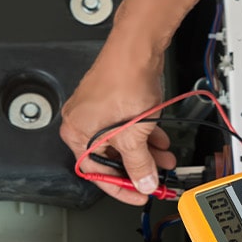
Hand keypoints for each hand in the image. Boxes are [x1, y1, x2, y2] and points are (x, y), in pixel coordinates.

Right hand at [60, 36, 177, 204]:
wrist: (137, 47)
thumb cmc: (125, 80)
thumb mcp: (135, 134)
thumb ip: (139, 163)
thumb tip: (143, 181)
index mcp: (76, 133)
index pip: (96, 173)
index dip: (120, 188)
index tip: (139, 194)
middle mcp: (81, 122)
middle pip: (109, 158)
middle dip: (137, 168)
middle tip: (155, 178)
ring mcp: (96, 111)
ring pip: (121, 142)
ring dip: (144, 152)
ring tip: (164, 160)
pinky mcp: (111, 101)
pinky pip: (125, 127)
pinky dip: (142, 135)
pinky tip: (159, 140)